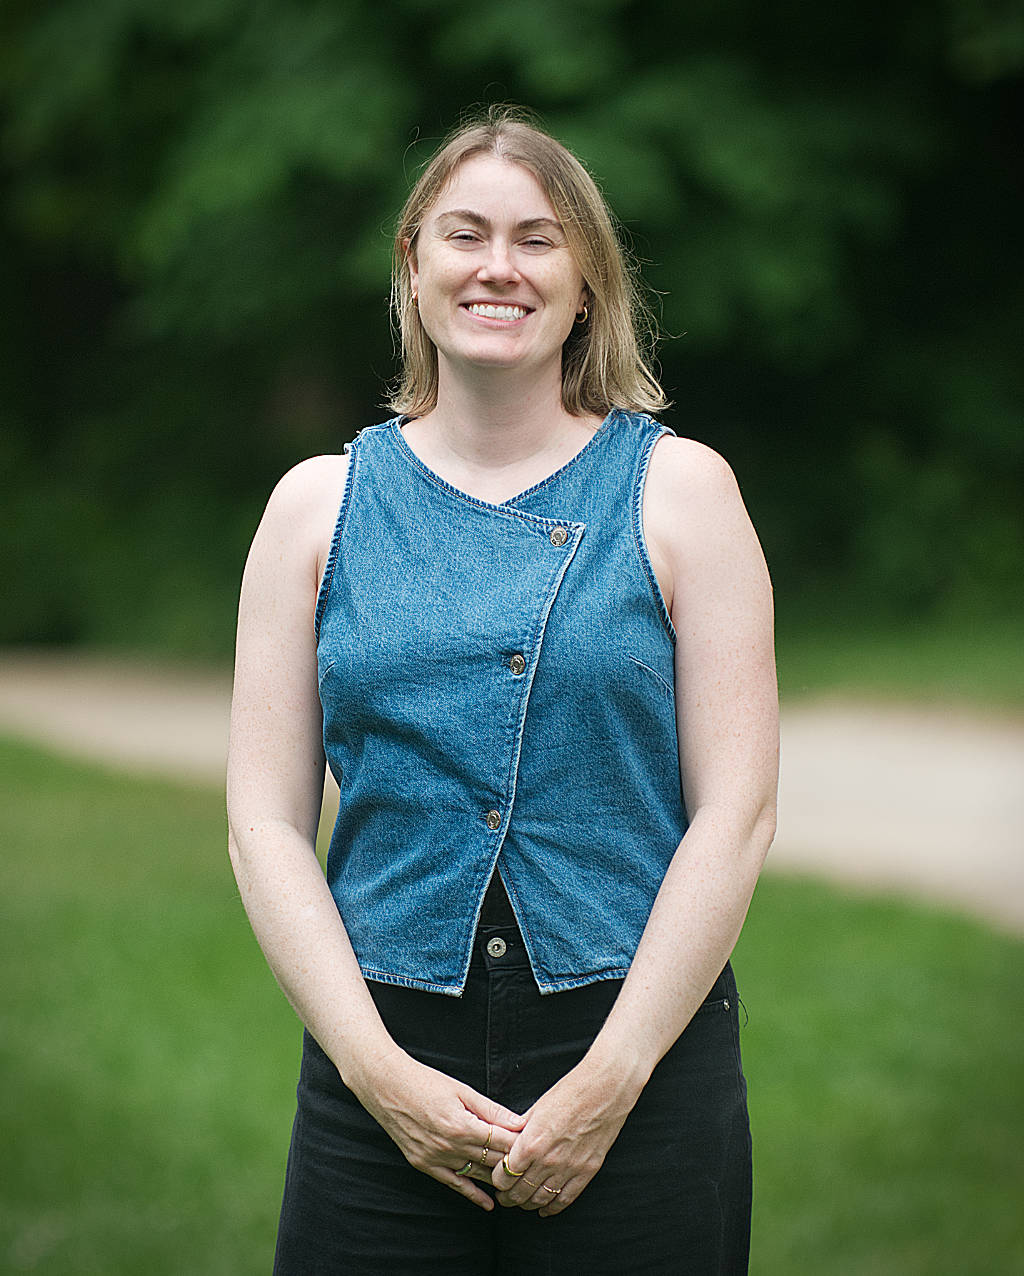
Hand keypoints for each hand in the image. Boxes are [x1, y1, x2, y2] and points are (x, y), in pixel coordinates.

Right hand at [354, 1051, 524, 1210]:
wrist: (387, 1087)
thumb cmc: (426, 1082)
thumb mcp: (462, 1091)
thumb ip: (491, 1110)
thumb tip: (519, 1123)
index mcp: (461, 1125)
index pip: (501, 1142)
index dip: (520, 1144)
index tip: (536, 1146)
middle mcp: (449, 1147)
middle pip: (491, 1160)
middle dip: (513, 1162)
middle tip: (534, 1166)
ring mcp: (435, 1159)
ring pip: (476, 1174)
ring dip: (497, 1179)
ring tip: (519, 1185)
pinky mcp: (424, 1165)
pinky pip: (454, 1184)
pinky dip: (473, 1194)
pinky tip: (489, 1204)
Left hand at [491, 1055, 640, 1216]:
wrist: (604, 1090)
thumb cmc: (569, 1092)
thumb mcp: (536, 1108)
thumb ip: (520, 1130)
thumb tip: (508, 1140)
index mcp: (531, 1143)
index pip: (504, 1176)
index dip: (497, 1180)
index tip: (497, 1178)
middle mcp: (548, 1160)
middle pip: (519, 1192)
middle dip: (508, 1196)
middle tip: (505, 1196)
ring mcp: (569, 1168)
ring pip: (540, 1199)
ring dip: (528, 1203)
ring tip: (522, 1201)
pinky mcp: (587, 1171)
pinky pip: (565, 1198)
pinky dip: (552, 1208)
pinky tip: (545, 1208)